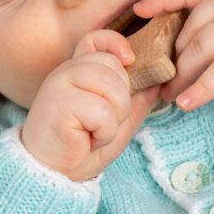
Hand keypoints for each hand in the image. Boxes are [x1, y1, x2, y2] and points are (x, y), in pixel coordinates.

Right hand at [18, 26, 163, 182]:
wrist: (54, 174)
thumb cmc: (82, 147)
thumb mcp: (118, 121)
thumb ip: (136, 99)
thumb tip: (158, 79)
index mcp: (78, 71)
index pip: (96, 39)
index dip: (115, 44)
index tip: (129, 61)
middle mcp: (66, 73)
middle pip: (112, 65)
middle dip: (121, 99)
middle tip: (105, 122)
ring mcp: (59, 85)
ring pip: (110, 85)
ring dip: (114, 117)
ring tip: (97, 131)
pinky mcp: (58, 103)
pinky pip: (101, 111)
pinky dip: (104, 131)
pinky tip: (89, 139)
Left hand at [131, 0, 213, 111]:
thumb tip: (194, 36)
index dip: (161, 1)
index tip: (139, 10)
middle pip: (188, 31)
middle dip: (171, 58)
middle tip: (160, 80)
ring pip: (198, 52)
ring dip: (180, 78)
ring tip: (169, 96)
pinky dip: (200, 90)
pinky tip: (187, 103)